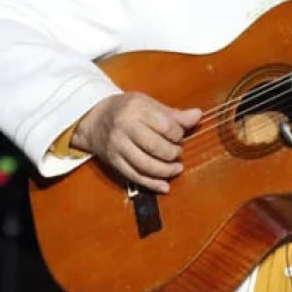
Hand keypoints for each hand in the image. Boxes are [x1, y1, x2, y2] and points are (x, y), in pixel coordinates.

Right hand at [70, 92, 203, 193]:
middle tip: (177, 153)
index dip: (178, 134)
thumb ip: (173, 114)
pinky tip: (165, 186)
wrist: (94, 120)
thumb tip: (197, 116)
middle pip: (156, 147)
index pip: (165, 126)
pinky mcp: (114, 162)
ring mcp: (118, 146)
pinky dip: (152, 184)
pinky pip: (135, 176)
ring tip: (177, 168)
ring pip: (146, 165)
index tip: (179, 136)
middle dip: (173, 153)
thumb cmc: (126, 110)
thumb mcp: (148, 104)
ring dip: (166, 171)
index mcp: (136, 108)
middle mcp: (125, 127)